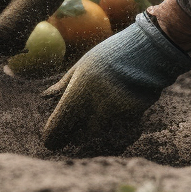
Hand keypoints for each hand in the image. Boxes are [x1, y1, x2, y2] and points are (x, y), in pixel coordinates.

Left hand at [41, 11, 190, 153]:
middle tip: (70, 134)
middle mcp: (93, 108)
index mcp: (76, 94)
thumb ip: (63, 84)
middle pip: (76, 138)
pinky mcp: (131, 120)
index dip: (51, 137)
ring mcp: (113, 116)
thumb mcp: (82, 65)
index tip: (50, 140)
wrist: (147, 51)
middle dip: (72, 137)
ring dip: (93, 133)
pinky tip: (115, 117)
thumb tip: (44, 97)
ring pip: (97, 137)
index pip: (56, 129)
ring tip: (96, 119)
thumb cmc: (109, 55)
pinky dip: (113, 130)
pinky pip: (116, 133)